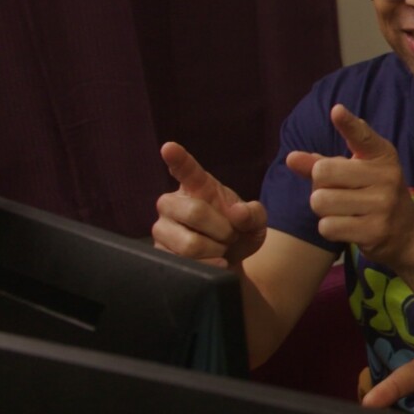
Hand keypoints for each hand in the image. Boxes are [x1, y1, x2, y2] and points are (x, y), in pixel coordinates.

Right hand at [151, 142, 267, 267]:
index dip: (178, 158)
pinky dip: (208, 265)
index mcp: (197, 186)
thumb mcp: (255, 221)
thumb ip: (254, 214)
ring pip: (189, 243)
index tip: (169, 148)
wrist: (229, 261)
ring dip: (216, 250)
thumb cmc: (238, 232)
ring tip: (220, 248)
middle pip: (194, 212)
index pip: (185, 169)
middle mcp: (172, 203)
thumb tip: (238, 213)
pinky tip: (213, 261)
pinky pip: (184, 263)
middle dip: (223, 230)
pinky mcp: (158, 253)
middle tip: (230, 235)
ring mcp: (161, 228)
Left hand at [285, 105, 413, 265]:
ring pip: (321, 202)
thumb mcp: (354, 172)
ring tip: (343, 211)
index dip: (348, 124)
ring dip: (323, 210)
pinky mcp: (375, 231)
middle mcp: (386, 176)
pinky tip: (348, 226)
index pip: (362, 136)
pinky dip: (330, 228)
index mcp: (381, 155)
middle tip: (337, 192)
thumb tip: (291, 158)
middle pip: (322, 173)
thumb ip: (321, 163)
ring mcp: (383, 205)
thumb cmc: (372, 194)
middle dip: (319, 185)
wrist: (407, 232)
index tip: (336, 111)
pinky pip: (328, 226)